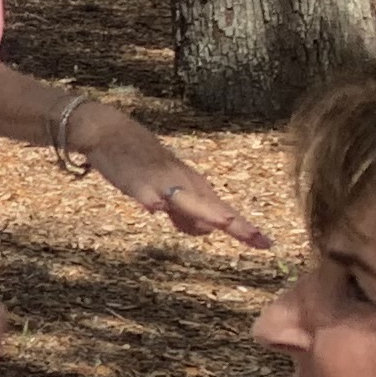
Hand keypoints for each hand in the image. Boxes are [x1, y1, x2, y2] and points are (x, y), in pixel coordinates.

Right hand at [71, 101, 272, 249]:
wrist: (109, 132)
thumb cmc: (139, 161)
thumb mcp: (167, 190)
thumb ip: (184, 213)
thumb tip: (204, 232)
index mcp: (191, 185)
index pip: (222, 209)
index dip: (244, 228)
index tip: (267, 245)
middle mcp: (181, 181)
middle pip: (211, 206)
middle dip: (235, 223)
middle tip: (259, 240)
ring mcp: (159, 178)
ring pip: (184, 197)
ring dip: (204, 210)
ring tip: (225, 223)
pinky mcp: (134, 177)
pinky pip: (143, 189)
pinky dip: (150, 197)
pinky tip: (155, 207)